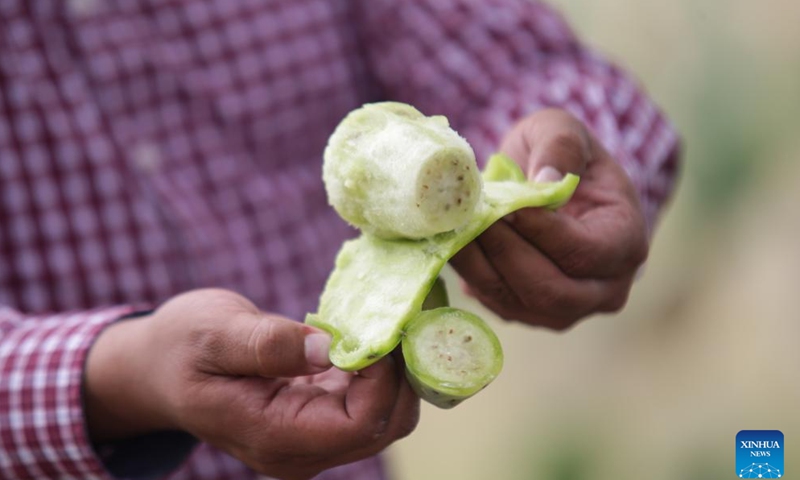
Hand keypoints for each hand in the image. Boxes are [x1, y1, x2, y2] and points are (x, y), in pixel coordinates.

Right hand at [85, 289, 418, 479]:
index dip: (381, 378)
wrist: (159, 368)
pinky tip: (367, 335)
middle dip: (399, 373)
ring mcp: (311, 438)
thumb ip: (268, 345)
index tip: (375, 329)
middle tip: (392, 318)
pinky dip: (379, 370)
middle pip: (386, 425)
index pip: (362, 424)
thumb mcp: (213, 333)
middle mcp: (300, 450)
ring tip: (382, 322)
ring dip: (394, 371)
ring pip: (386, 416)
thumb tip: (330, 348)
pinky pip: (369, 403)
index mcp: (275, 436)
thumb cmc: (179, 347)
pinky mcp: (318, 418)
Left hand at [451, 109, 647, 329]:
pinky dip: (472, 275)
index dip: (541, 232)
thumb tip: (546, 181)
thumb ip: (560, 146)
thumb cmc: (561, 154)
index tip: (505, 205)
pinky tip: (456, 242)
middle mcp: (605, 288)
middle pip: (550, 289)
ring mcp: (567, 310)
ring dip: (480, 266)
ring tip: (458, 228)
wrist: (548, 182)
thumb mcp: (562, 130)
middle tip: (473, 218)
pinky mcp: (530, 314)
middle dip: (505, 252)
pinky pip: (497, 305)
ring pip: (518, 302)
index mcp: (627, 242)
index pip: (585, 252)